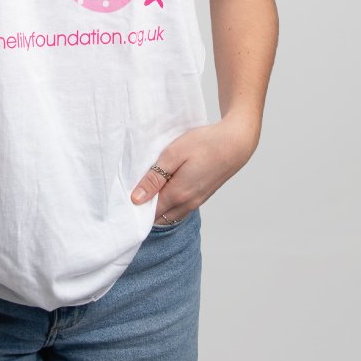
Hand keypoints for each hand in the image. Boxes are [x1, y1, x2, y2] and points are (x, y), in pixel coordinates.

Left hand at [130, 115, 260, 223]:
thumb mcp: (173, 155)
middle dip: (145, 210)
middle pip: (159, 217)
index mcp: (177, 194)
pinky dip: (170, 203)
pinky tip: (166, 186)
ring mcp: (197, 201)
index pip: (149, 213)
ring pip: (170, 214)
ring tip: (149, 187)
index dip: (135, 207)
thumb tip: (136, 199)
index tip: (124, 197)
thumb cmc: (204, 144)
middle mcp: (187, 203)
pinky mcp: (202, 196)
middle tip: (134, 191)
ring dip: (158, 206)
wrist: (236, 143)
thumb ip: (154, 178)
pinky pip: (181, 208)